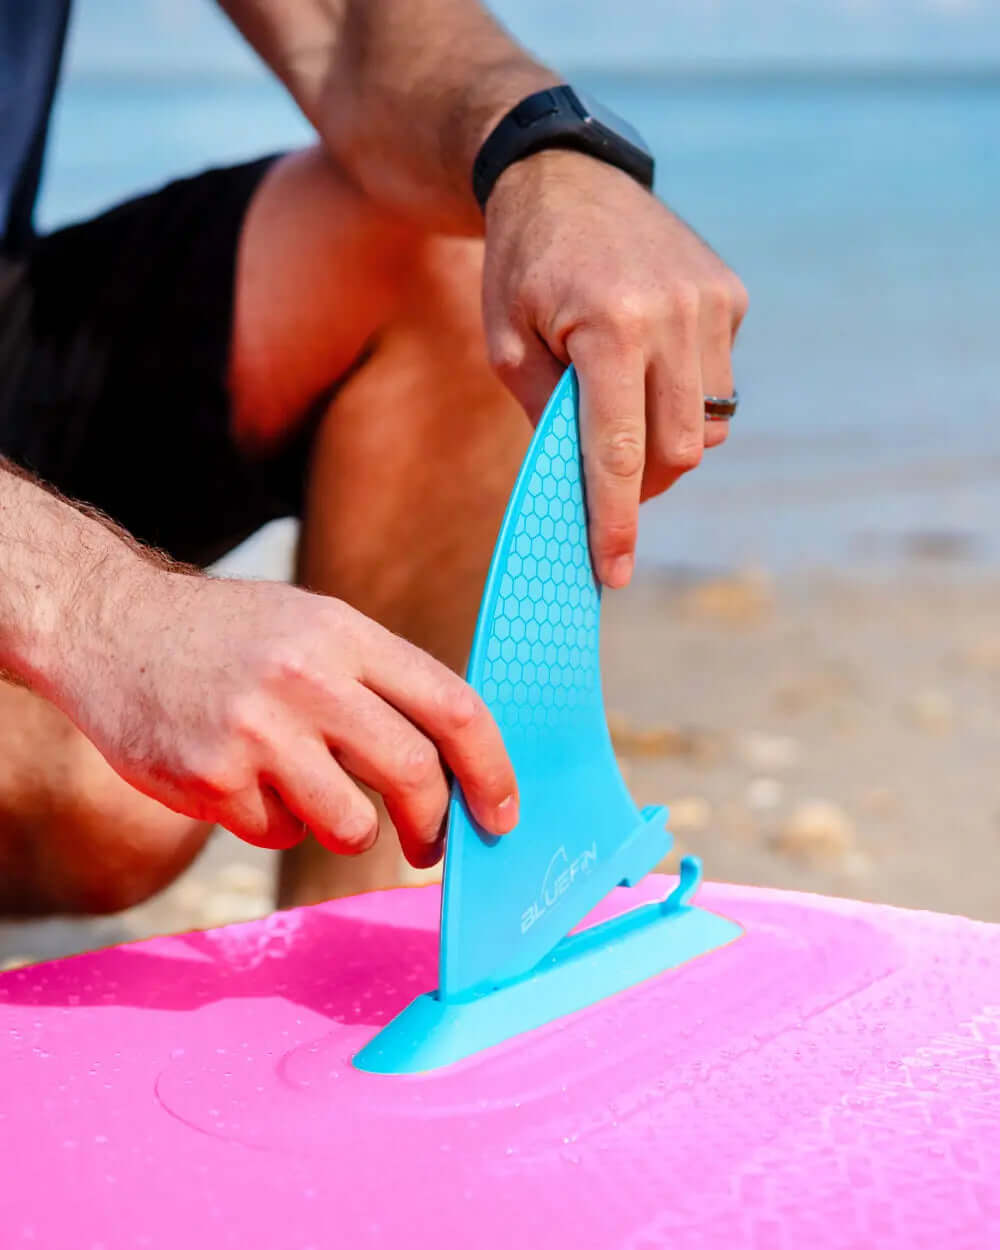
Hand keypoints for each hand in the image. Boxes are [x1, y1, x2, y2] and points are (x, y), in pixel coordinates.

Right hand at [57, 568, 518, 867]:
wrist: (109, 627)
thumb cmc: (228, 636)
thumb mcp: (312, 626)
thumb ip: (379, 683)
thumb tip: (453, 765)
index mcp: (344, 633)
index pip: (452, 705)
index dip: (491, 768)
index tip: (501, 812)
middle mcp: (306, 677)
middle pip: (414, 773)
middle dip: (434, 823)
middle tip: (430, 843)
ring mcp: (255, 729)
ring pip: (349, 822)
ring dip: (345, 825)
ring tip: (306, 789)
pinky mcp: (210, 778)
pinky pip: (278, 833)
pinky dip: (276, 821)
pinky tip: (241, 779)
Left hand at [482, 150, 747, 588]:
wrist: (563, 174)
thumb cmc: (521, 268)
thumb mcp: (507, 347)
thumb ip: (550, 420)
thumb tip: (586, 490)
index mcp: (609, 326)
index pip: (617, 452)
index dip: (615, 521)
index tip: (614, 573)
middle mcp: (673, 315)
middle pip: (678, 451)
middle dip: (643, 483)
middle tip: (604, 480)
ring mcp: (710, 302)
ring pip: (707, 424)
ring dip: (665, 440)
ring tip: (621, 406)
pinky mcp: (730, 295)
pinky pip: (718, 382)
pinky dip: (682, 395)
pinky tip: (647, 359)